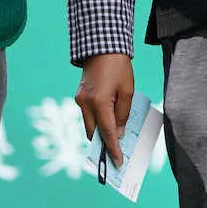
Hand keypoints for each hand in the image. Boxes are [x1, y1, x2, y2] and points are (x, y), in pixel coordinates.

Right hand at [76, 53, 133, 167]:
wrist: (102, 46)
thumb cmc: (118, 67)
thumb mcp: (127, 90)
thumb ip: (122, 114)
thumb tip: (117, 132)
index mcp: (99, 103)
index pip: (107, 133)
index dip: (113, 149)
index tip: (117, 162)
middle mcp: (86, 104)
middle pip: (94, 132)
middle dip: (103, 143)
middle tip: (114, 153)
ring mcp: (80, 99)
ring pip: (89, 124)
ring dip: (99, 130)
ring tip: (112, 136)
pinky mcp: (79, 95)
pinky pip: (87, 114)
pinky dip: (96, 119)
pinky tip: (106, 120)